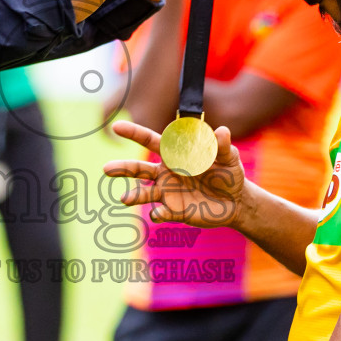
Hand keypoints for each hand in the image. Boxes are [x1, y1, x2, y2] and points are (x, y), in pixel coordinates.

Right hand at [104, 120, 244, 228]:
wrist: (235, 201)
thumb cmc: (229, 173)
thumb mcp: (229, 158)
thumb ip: (221, 146)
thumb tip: (221, 131)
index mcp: (175, 154)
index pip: (151, 141)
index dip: (134, 133)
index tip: (117, 127)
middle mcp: (166, 173)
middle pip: (139, 169)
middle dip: (123, 168)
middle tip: (106, 168)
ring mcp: (168, 192)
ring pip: (144, 193)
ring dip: (134, 195)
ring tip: (123, 198)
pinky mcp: (174, 211)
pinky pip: (161, 212)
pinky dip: (158, 213)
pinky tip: (159, 213)